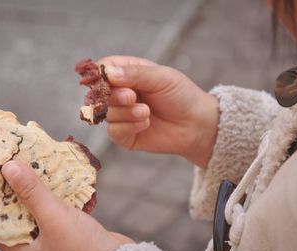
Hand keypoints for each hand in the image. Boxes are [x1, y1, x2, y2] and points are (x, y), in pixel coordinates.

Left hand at [0, 160, 132, 250]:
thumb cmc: (83, 249)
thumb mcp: (54, 218)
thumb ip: (32, 193)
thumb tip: (9, 167)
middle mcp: (32, 248)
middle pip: (18, 212)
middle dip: (18, 188)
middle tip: (16, 163)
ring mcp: (50, 241)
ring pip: (38, 210)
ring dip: (38, 190)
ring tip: (35, 166)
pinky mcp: (66, 234)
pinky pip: (55, 211)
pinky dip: (55, 196)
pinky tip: (57, 179)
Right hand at [97, 56, 218, 167]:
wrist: (196, 124)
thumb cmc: (181, 95)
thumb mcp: (161, 78)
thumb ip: (135, 74)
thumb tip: (107, 73)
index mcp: (127, 73)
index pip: (102, 70)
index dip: (100, 75)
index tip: (108, 80)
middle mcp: (120, 93)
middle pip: (100, 94)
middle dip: (115, 96)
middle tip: (132, 97)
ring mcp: (121, 115)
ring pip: (106, 114)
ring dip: (126, 113)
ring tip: (146, 112)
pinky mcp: (124, 135)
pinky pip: (114, 131)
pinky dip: (128, 127)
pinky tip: (145, 123)